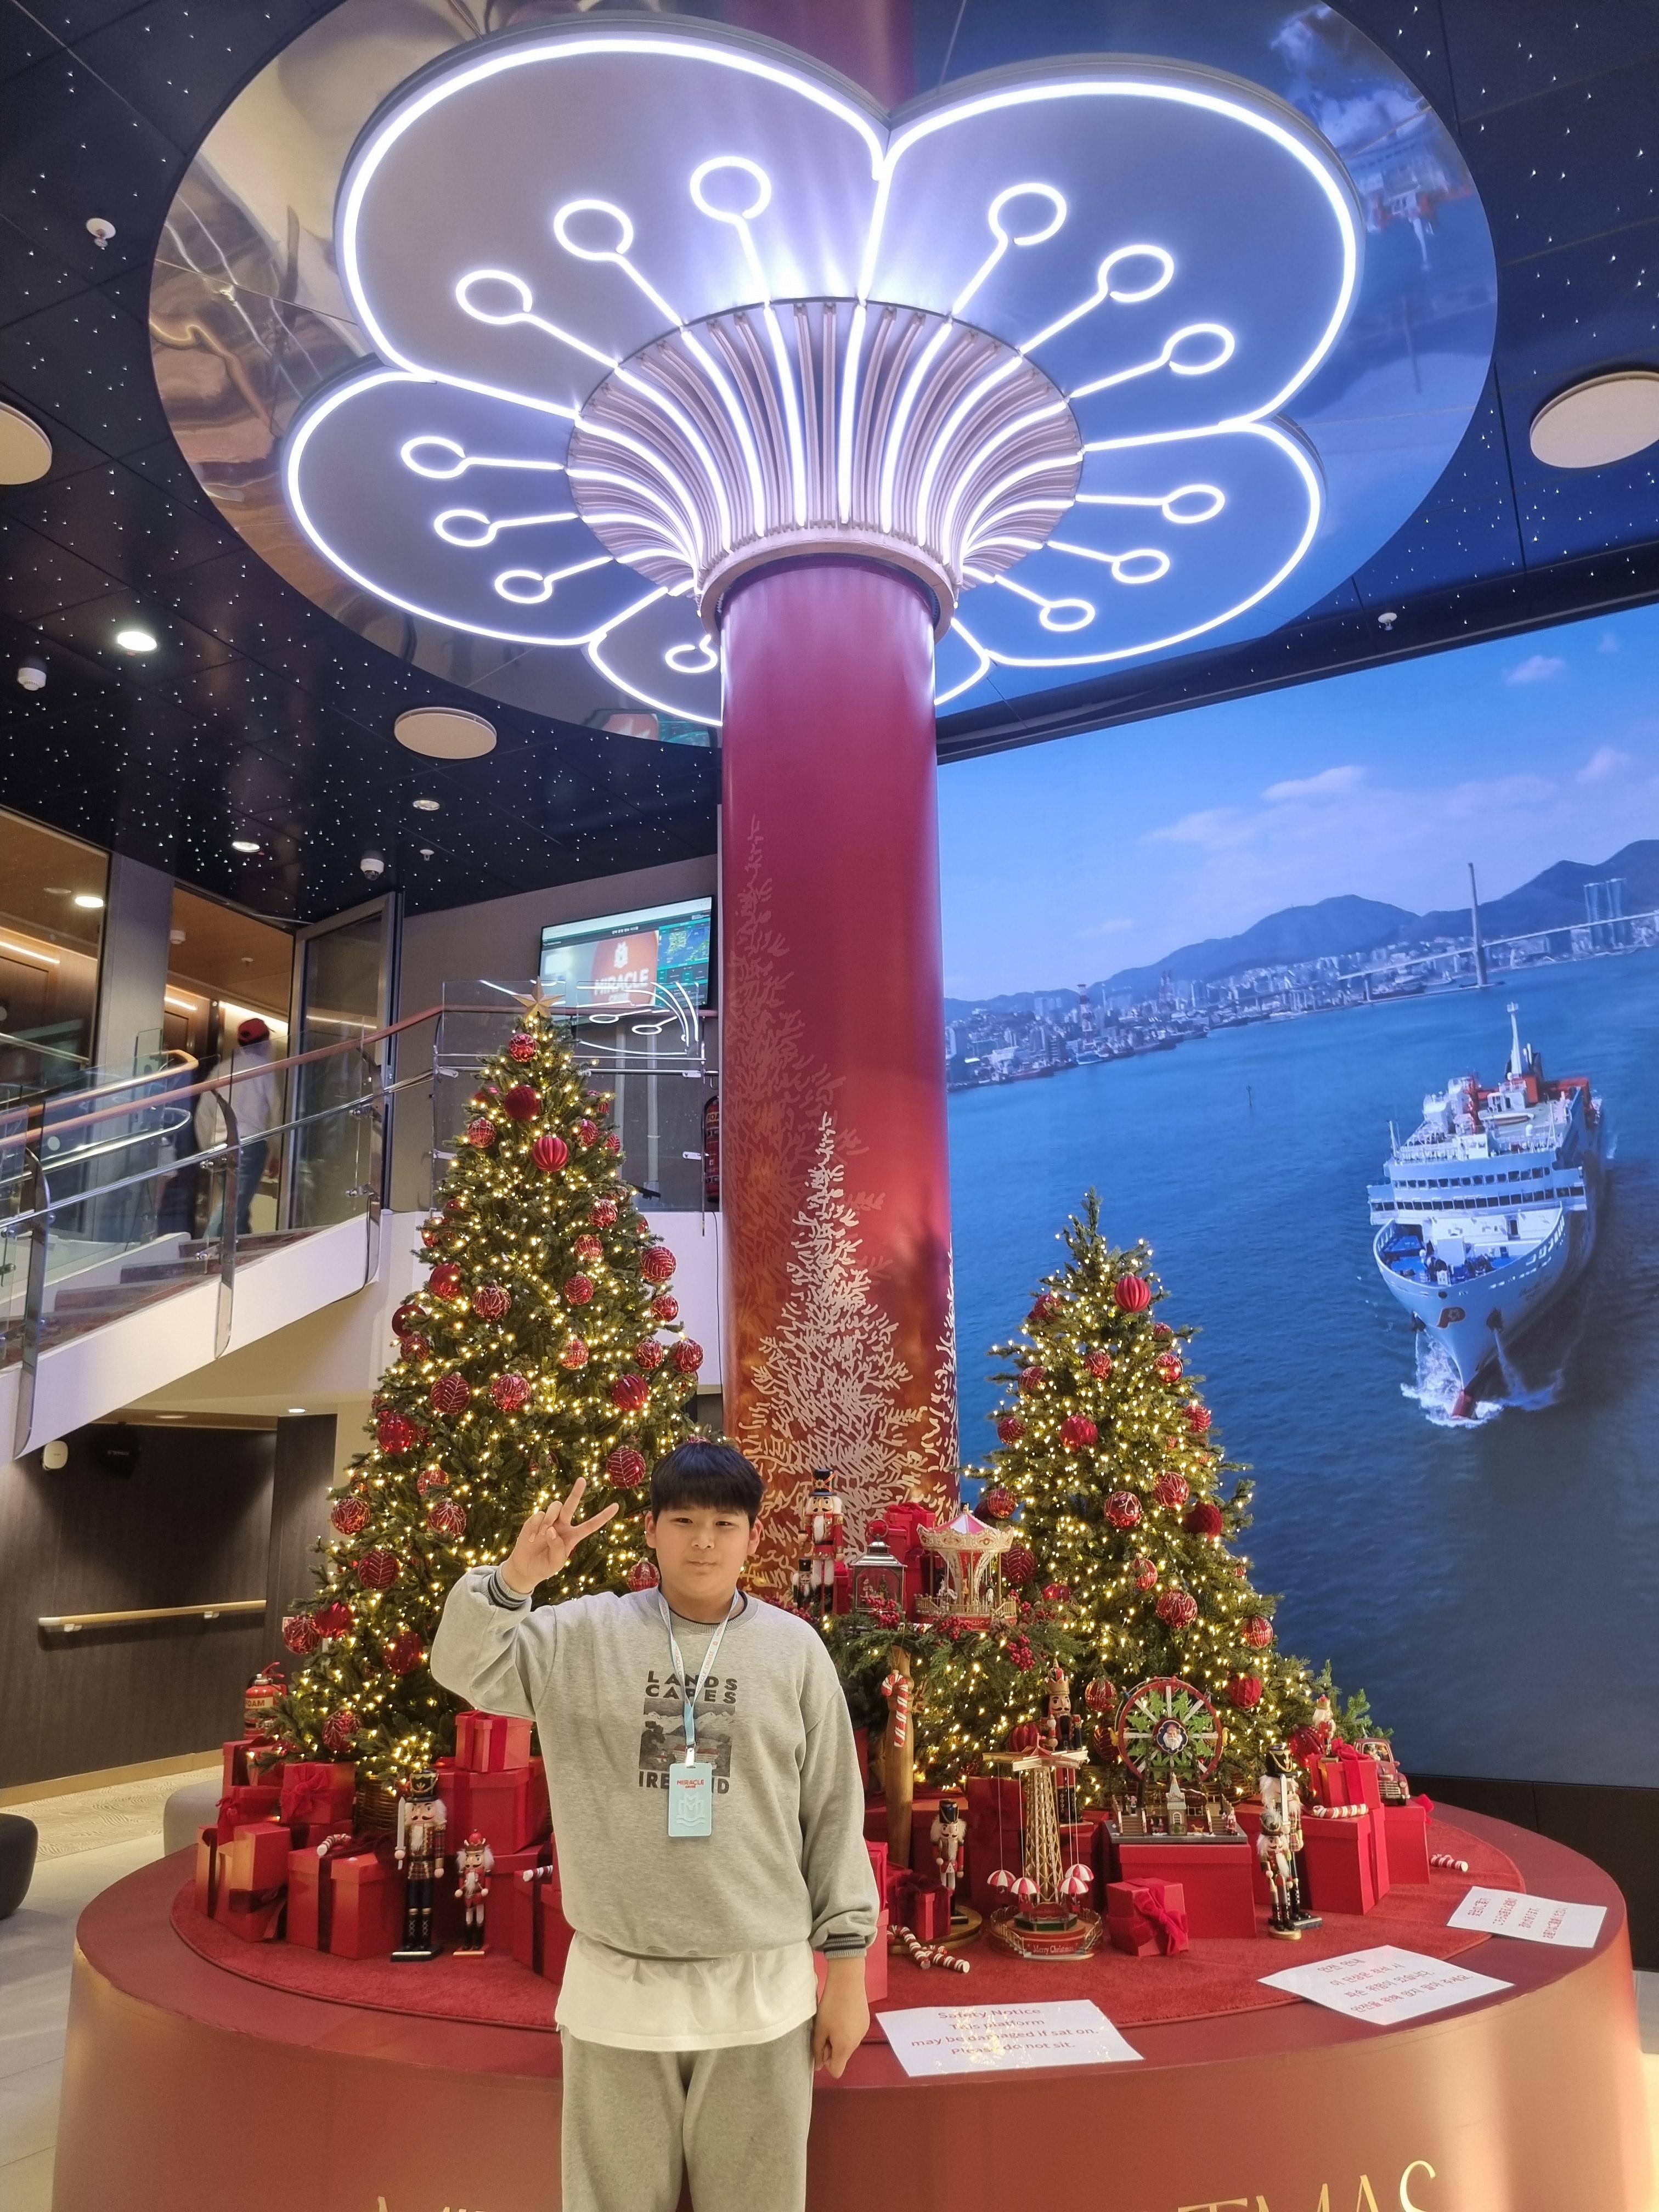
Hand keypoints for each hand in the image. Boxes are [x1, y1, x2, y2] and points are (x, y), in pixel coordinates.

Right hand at [500, 1479, 619, 1596]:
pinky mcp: (534, 1520)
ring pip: (554, 1508)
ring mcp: (548, 1521)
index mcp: (573, 1536)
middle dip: (576, 1492)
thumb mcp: (555, 1563)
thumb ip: (557, 1548)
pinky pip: (538, 1515)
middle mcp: (562, 1526)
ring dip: (549, 1519)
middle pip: (571, 1506)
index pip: (591, 1525)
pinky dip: (535, 1526)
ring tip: (543, 1534)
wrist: (525, 1568)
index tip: (616, 1506)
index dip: (603, 1516)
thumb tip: (551, 1530)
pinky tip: (531, 1538)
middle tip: (582, 1480)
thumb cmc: (544, 1566)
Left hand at [812, 1956, 868, 2076]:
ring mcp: (863, 2032)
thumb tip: (818, 2067)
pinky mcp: (866, 2022)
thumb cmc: (831, 2005)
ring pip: (848, 2045)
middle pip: (842, 2057)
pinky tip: (843, 2013)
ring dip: (840, 2039)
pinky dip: (847, 2030)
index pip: (836, 2071)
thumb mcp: (820, 2028)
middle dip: (832, 2048)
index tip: (822, 2045)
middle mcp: (857, 2043)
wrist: (848, 1981)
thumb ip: (818, 2049)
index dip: (826, 2062)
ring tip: (834, 2019)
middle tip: (825, 2029)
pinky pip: (854, 2034)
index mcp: (845, 2048)